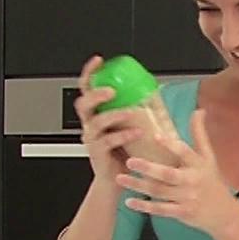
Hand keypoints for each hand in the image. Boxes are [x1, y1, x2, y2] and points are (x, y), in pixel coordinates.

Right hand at [72, 55, 140, 184]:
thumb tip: (155, 91)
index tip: (99, 61)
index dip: (90, 73)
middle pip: (83, 103)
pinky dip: (123, 134)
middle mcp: (90, 123)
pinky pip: (107, 141)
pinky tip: (137, 132)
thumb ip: (135, 109)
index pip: (87, 88)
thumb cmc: (125, 150)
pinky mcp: (97, 153)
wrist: (118, 179)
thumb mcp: (129, 124)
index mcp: (96, 112)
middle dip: (96, 94)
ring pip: (95, 122)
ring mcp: (92, 138)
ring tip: (130, 112)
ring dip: (113, 114)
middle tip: (111, 91)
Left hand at [117, 109, 238, 235]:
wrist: (223, 213)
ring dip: (138, 186)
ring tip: (119, 178)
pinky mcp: (181, 212)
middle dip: (148, 168)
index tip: (155, 136)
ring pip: (159, 191)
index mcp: (198, 164)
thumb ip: (199, 134)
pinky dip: (144, 206)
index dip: (171, 145)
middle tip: (129, 161)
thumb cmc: (211, 180)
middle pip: (168, 174)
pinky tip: (129, 201)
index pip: (184, 152)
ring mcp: (187, 198)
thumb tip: (199, 110)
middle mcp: (192, 180)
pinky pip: (160, 209)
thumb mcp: (208, 156)